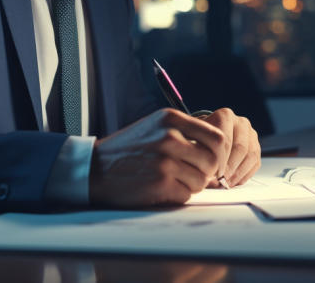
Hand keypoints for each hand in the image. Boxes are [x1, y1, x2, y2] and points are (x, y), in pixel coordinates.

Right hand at [89, 108, 228, 206]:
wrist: (94, 168)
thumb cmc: (128, 149)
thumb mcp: (155, 126)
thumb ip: (185, 132)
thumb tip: (218, 152)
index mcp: (170, 119)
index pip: (217, 137)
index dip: (219, 154)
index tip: (213, 163)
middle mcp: (169, 136)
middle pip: (212, 161)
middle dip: (206, 173)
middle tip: (193, 175)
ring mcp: (165, 160)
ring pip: (201, 180)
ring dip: (191, 185)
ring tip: (173, 181)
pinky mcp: (160, 182)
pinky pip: (186, 194)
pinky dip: (178, 195)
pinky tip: (162, 189)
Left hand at [199, 108, 260, 186]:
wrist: (206, 135)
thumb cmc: (198, 137)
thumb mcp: (192, 137)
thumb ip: (197, 150)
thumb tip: (205, 172)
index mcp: (225, 116)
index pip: (225, 139)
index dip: (218, 159)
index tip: (211, 173)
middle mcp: (241, 122)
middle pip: (240, 148)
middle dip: (229, 168)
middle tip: (219, 182)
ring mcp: (251, 135)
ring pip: (250, 156)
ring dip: (238, 173)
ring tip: (225, 184)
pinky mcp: (256, 148)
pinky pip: (255, 164)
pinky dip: (244, 175)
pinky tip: (232, 182)